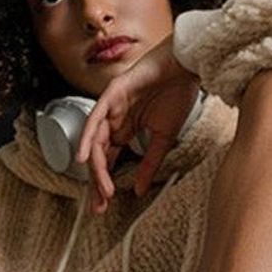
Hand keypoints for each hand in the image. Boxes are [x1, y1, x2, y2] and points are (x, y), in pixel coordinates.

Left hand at [77, 34, 200, 214]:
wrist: (187, 65)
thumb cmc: (178, 93)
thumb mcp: (163, 138)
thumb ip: (148, 164)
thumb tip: (138, 191)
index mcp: (124, 130)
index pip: (108, 161)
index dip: (104, 183)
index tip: (104, 206)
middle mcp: (114, 121)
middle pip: (98, 156)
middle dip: (97, 183)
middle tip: (99, 206)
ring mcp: (111, 107)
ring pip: (95, 142)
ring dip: (96, 168)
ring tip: (100, 190)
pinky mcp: (112, 93)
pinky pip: (95, 118)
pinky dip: (88, 138)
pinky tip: (84, 158)